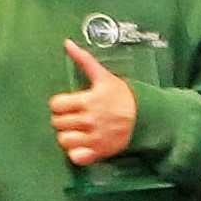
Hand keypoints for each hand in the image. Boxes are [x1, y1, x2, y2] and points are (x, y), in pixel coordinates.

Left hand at [50, 41, 137, 166]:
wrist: (145, 117)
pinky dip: (76, 152)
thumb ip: (84, 60)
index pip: (55, 105)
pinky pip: (76, 157)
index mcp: (87, 101)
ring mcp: (93, 138)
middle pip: (57, 123)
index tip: (68, 104)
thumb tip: (67, 43)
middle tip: (74, 117)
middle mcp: (88, 120)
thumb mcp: (103, 76)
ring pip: (63, 140)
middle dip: (63, 119)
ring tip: (77, 131)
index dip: (59, 104)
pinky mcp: (98, 152)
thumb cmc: (122, 95)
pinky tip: (82, 145)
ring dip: (68, 136)